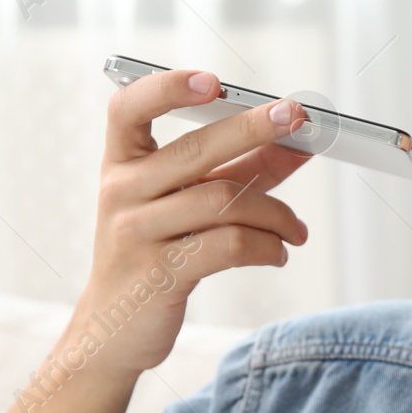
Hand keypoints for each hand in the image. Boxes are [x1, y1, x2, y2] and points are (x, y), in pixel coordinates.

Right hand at [73, 69, 313, 375]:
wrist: (113, 330)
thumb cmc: (154, 256)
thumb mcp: (186, 205)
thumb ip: (237, 171)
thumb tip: (295, 144)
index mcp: (121, 165)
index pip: (128, 108)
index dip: (168, 87)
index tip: (215, 82)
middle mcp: (121, 192)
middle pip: (195, 148)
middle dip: (255, 129)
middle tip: (299, 121)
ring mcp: (136, 233)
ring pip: (222, 201)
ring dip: (276, 212)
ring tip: (297, 231)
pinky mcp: (159, 274)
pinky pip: (228, 245)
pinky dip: (265, 246)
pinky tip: (278, 253)